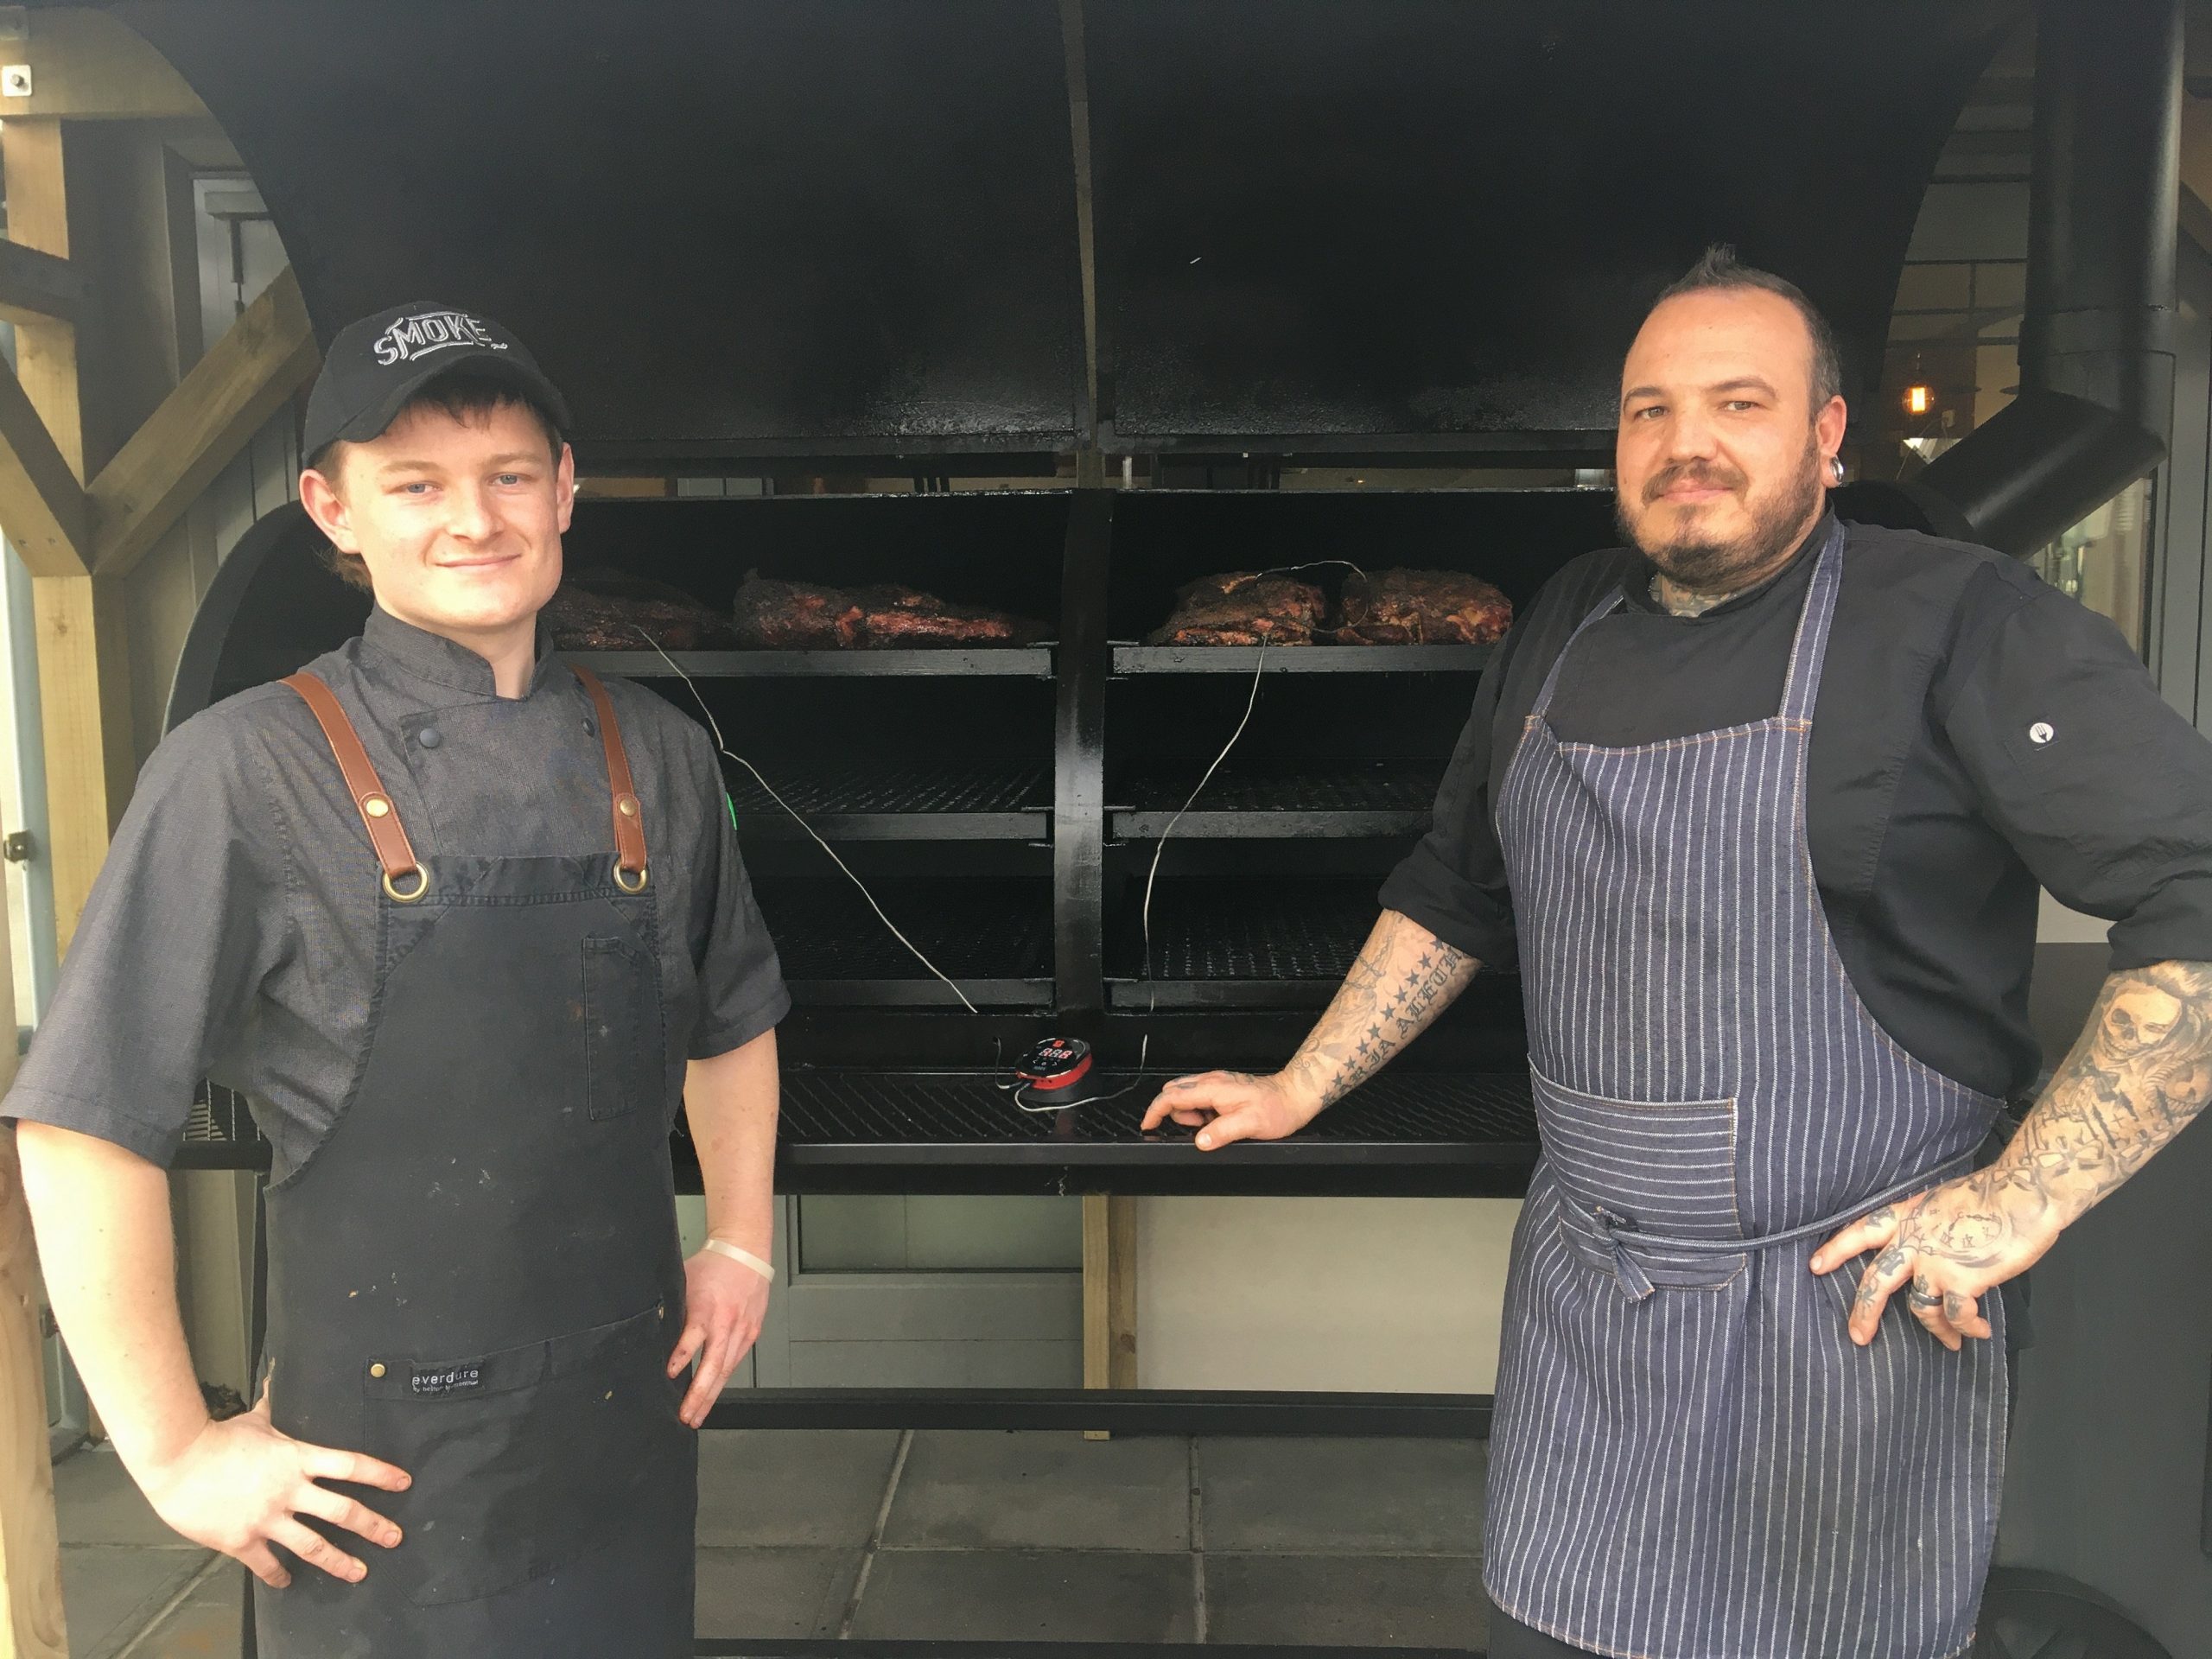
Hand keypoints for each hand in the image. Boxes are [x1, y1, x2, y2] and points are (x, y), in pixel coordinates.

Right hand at [134, 1388, 409, 1588]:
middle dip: (373, 1526)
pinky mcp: (242, 1539)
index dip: (380, 1474)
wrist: (177, 1460)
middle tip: (394, 1537)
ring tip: (359, 1572)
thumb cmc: (215, 1438)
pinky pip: (267, 1563)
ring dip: (339, 1561)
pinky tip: (287, 1581)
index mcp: (297, 1458)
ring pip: (313, 1545)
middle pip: (343, 1511)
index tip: (403, 1482)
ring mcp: (267, 1517)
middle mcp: (289, 1490)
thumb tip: (277, 1374)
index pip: (351, 1465)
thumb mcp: (254, 1420)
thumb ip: (273, 1404)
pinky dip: (279, 1575)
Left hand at [667, 1247, 769, 1427]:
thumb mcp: (685, 1283)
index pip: (694, 1336)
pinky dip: (723, 1380)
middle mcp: (728, 1322)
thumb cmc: (713, 1266)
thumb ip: (673, 1309)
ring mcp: (742, 1330)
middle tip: (686, 1415)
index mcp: (708, 1307)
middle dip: (699, 1394)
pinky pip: (735, 1361)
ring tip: (697, 1415)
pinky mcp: (751, 1333)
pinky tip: (713, 1394)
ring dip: (711, 1395)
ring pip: (726, 1370)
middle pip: (714, 1364)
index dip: (682, 1356)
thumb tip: (654, 1333)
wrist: (746, 1253)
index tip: (670, 1373)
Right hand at [1139, 1070, 1314, 1150]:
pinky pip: (1200, 1100)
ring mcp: (1218, 1084)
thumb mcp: (1249, 1125)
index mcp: (1213, 1088)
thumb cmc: (1276, 1108)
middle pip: (1175, 1094)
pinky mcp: (1223, 1089)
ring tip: (1213, 1127)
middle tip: (1195, 1131)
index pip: (1172, 1096)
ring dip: (1191, 1115)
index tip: (1148, 1125)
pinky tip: (1218, 1122)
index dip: (1155, 1111)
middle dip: (1175, 1114)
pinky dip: (1202, 1113)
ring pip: (1187, 1097)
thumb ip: (1221, 1132)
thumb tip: (1200, 1141)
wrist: (1294, 1096)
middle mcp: (1212, 1082)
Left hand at [1811, 1171, 2059, 1351]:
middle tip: (1857, 1336)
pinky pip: (1955, 1315)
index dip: (1836, 1249)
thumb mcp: (1941, 1202)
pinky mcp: (1962, 1279)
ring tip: (1951, 1340)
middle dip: (1864, 1310)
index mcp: (1906, 1216)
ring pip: (1919, 1306)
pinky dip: (1967, 1328)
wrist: (2022, 1193)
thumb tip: (1926, 1251)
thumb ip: (1925, 1227)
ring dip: (1936, 1328)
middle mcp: (1913, 1240)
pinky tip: (1978, 1331)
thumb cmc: (1989, 1194)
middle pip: (1877, 1280)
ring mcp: (1935, 1261)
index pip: (1860, 1232)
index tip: (1815, 1266)